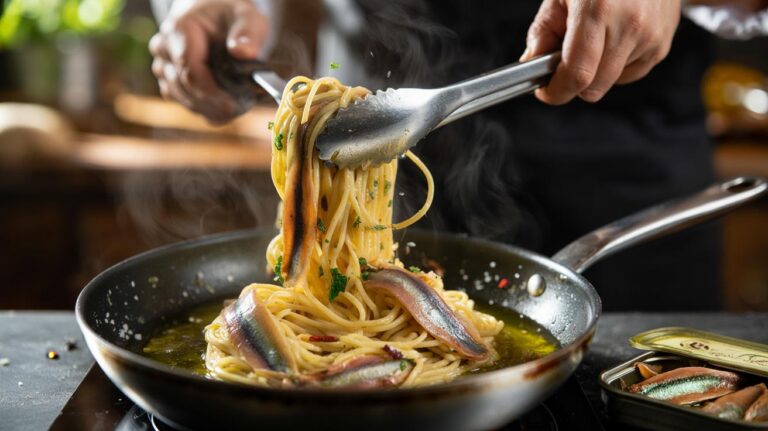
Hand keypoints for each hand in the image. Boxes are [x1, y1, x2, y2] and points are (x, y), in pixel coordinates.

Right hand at [149, 0, 269, 122]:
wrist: (213, 12)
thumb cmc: (230, 15)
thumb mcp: (247, 16)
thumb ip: (248, 33)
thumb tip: (243, 53)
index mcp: (180, 30)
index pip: (190, 71)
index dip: (211, 93)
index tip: (233, 106)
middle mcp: (164, 48)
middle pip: (184, 88)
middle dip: (213, 104)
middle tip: (242, 109)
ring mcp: (163, 65)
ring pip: (182, 99)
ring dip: (210, 109)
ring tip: (238, 108)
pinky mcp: (168, 79)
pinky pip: (184, 102)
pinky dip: (205, 109)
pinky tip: (225, 109)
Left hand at [521, 0, 681, 104]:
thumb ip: (542, 32)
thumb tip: (532, 65)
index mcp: (598, 9)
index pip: (577, 74)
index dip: (556, 92)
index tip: (546, 92)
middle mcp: (630, 24)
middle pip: (593, 88)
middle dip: (573, 83)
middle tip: (564, 63)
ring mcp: (650, 36)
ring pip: (610, 84)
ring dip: (596, 73)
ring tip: (595, 39)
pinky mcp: (661, 45)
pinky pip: (629, 74)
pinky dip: (616, 66)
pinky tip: (614, 38)